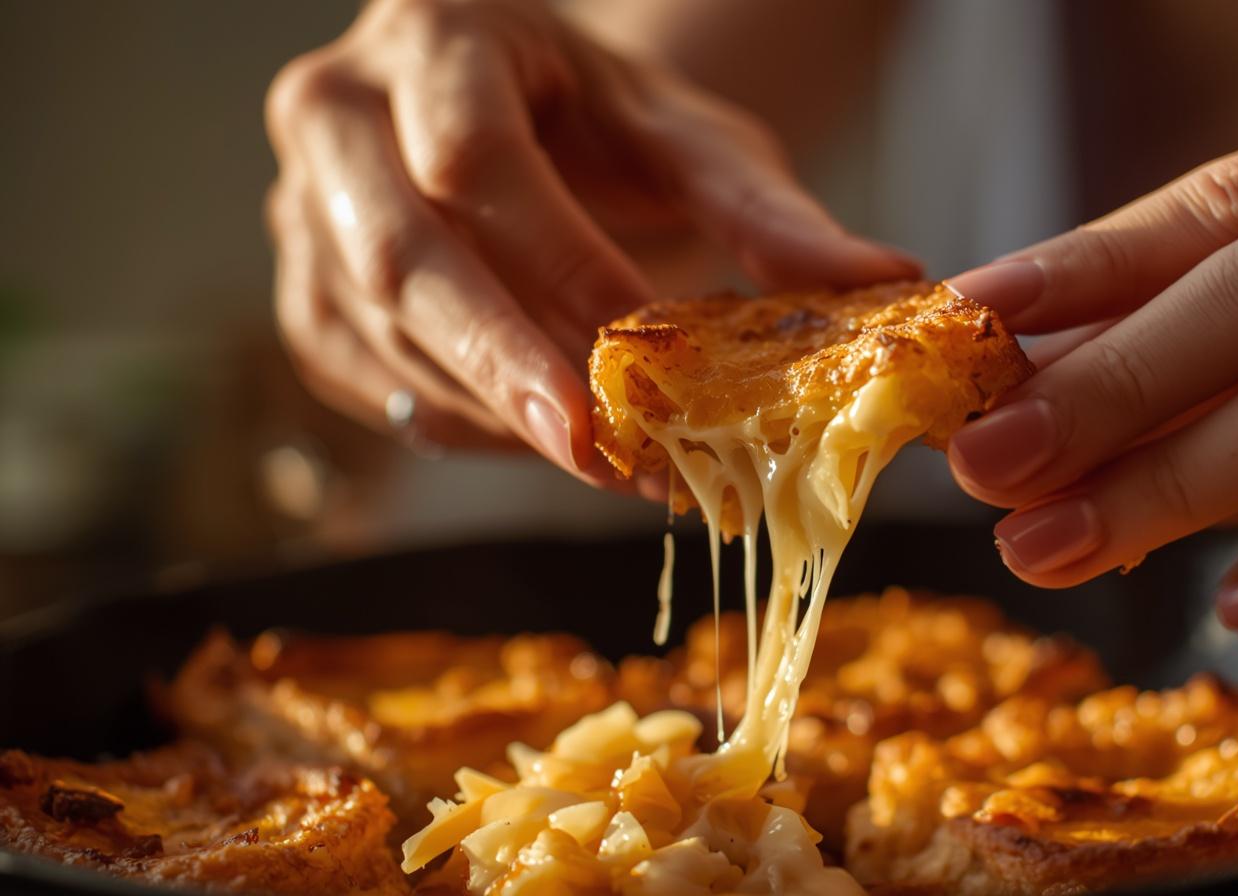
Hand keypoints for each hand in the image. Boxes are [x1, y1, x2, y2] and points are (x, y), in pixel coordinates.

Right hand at [266, 0, 917, 481]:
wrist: (518, 112)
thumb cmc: (602, 118)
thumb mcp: (687, 138)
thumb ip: (767, 210)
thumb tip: (889, 278)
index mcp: (434, 36)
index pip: (476, 161)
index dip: (557, 267)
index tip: (642, 363)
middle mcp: (335, 111)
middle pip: (395, 255)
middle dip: (501, 364)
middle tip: (593, 453)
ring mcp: (299, 207)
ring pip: (377, 334)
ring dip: (495, 411)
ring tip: (610, 464)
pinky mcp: (302, 290)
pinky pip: (367, 379)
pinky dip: (459, 421)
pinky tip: (541, 441)